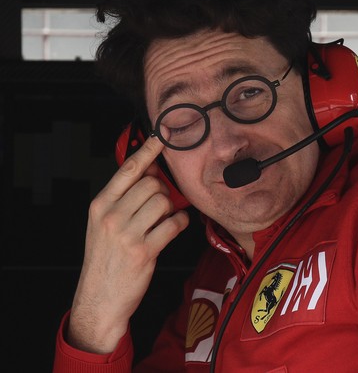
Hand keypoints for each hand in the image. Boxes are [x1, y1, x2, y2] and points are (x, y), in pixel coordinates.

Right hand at [67, 134, 188, 353]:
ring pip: (164, 202)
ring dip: (171, 209)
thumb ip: (123, 198)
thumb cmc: (105, 259)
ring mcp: (127, 234)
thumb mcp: (103, 224)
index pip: (128, 169)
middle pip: (152, 184)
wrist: (99, 299)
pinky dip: (180, 223)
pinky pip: (174, 224)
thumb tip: (152, 171)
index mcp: (99, 205)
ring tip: (165, 220)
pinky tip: (174, 228)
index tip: (163, 136)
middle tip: (162, 205)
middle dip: (163, 191)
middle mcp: (111, 216)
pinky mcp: (144, 251)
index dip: (148, 150)